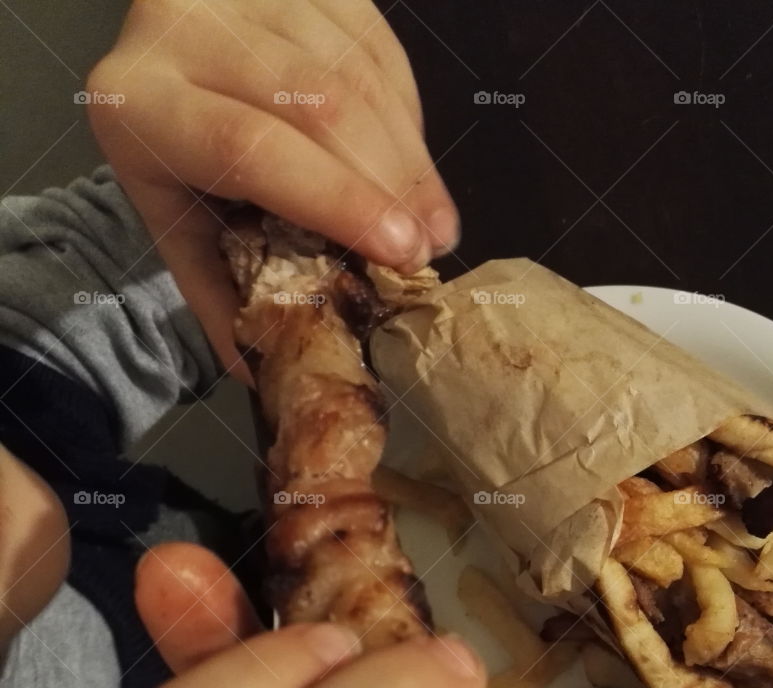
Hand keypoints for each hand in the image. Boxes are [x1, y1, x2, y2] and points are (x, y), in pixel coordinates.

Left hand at [86, 0, 459, 375]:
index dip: (334, 199)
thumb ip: (218, 290)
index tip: (398, 252)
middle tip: (426, 250)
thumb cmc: (174, 150)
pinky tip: (413, 167)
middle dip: (385, 182)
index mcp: (144, 103)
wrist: (168, 49)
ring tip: (434, 223)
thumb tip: (266, 374)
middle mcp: (186, 27)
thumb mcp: (176, 219)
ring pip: (355, 69)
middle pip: (314, 102)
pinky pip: (375, 46)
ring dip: (408, 156)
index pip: (248, 146)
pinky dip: (406, 116)